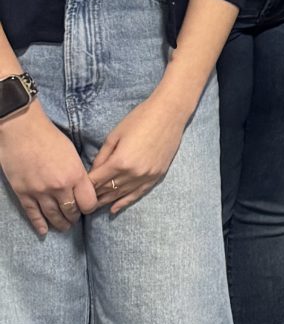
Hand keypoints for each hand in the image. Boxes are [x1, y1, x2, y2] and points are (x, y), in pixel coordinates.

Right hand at [0, 102, 97, 236]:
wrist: (22, 131)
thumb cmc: (50, 138)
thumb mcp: (72, 154)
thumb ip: (78, 173)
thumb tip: (82, 188)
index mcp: (75, 175)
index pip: (88, 203)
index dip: (89, 208)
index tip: (87, 207)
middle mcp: (59, 187)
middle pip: (71, 212)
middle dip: (74, 217)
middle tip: (74, 219)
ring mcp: (40, 192)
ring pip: (53, 216)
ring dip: (60, 223)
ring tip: (63, 227)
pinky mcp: (24, 193)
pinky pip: (33, 214)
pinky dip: (39, 224)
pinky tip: (44, 231)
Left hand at [87, 87, 192, 216]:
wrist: (169, 114)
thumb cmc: (139, 119)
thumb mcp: (114, 136)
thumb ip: (102, 156)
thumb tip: (93, 172)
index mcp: (119, 162)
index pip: (96, 181)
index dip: (84, 187)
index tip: (75, 191)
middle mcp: (132, 174)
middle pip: (107, 190)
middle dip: (93, 196)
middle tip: (80, 202)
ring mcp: (146, 177)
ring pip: (121, 195)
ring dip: (106, 201)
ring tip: (93, 208)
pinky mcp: (157, 176)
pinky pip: (138, 194)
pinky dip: (125, 202)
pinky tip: (114, 209)